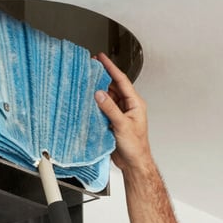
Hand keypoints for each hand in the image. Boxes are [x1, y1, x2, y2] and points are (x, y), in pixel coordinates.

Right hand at [94, 53, 151, 172]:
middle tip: (90, 68)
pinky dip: (96, 105)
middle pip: (113, 87)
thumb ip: (110, 109)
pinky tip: (88, 101)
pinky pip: (103, 109)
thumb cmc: (136, 147)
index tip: (102, 58)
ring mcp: (120, 114)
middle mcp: (128, 107)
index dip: (111, 68)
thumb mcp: (122, 125)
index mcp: (135, 104)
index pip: (122, 81)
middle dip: (102, 77)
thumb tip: (100, 94)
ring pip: (107, 98)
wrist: (133, 163)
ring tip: (86, 83)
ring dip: (98, 92)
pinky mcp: (112, 122)